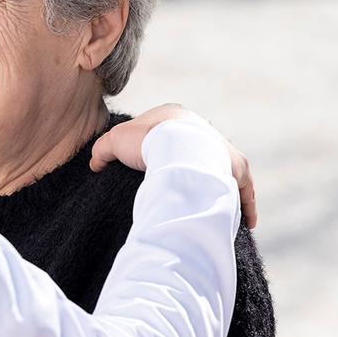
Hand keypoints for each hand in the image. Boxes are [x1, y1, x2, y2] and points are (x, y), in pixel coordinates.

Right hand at [90, 104, 256, 228]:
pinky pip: (242, 188)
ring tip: (207, 202)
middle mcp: (204, 129)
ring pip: (221, 167)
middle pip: (196, 148)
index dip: (158, 146)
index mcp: (175, 116)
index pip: (167, 130)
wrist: (174, 146)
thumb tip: (95, 164)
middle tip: (182, 184)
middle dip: (191, 163)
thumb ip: (103, 150)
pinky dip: (242, 203)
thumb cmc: (144, 140)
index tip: (153, 164)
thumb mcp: (114, 141)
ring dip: (216, 182)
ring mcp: (222, 148)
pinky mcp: (236, 168)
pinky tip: (242, 220)